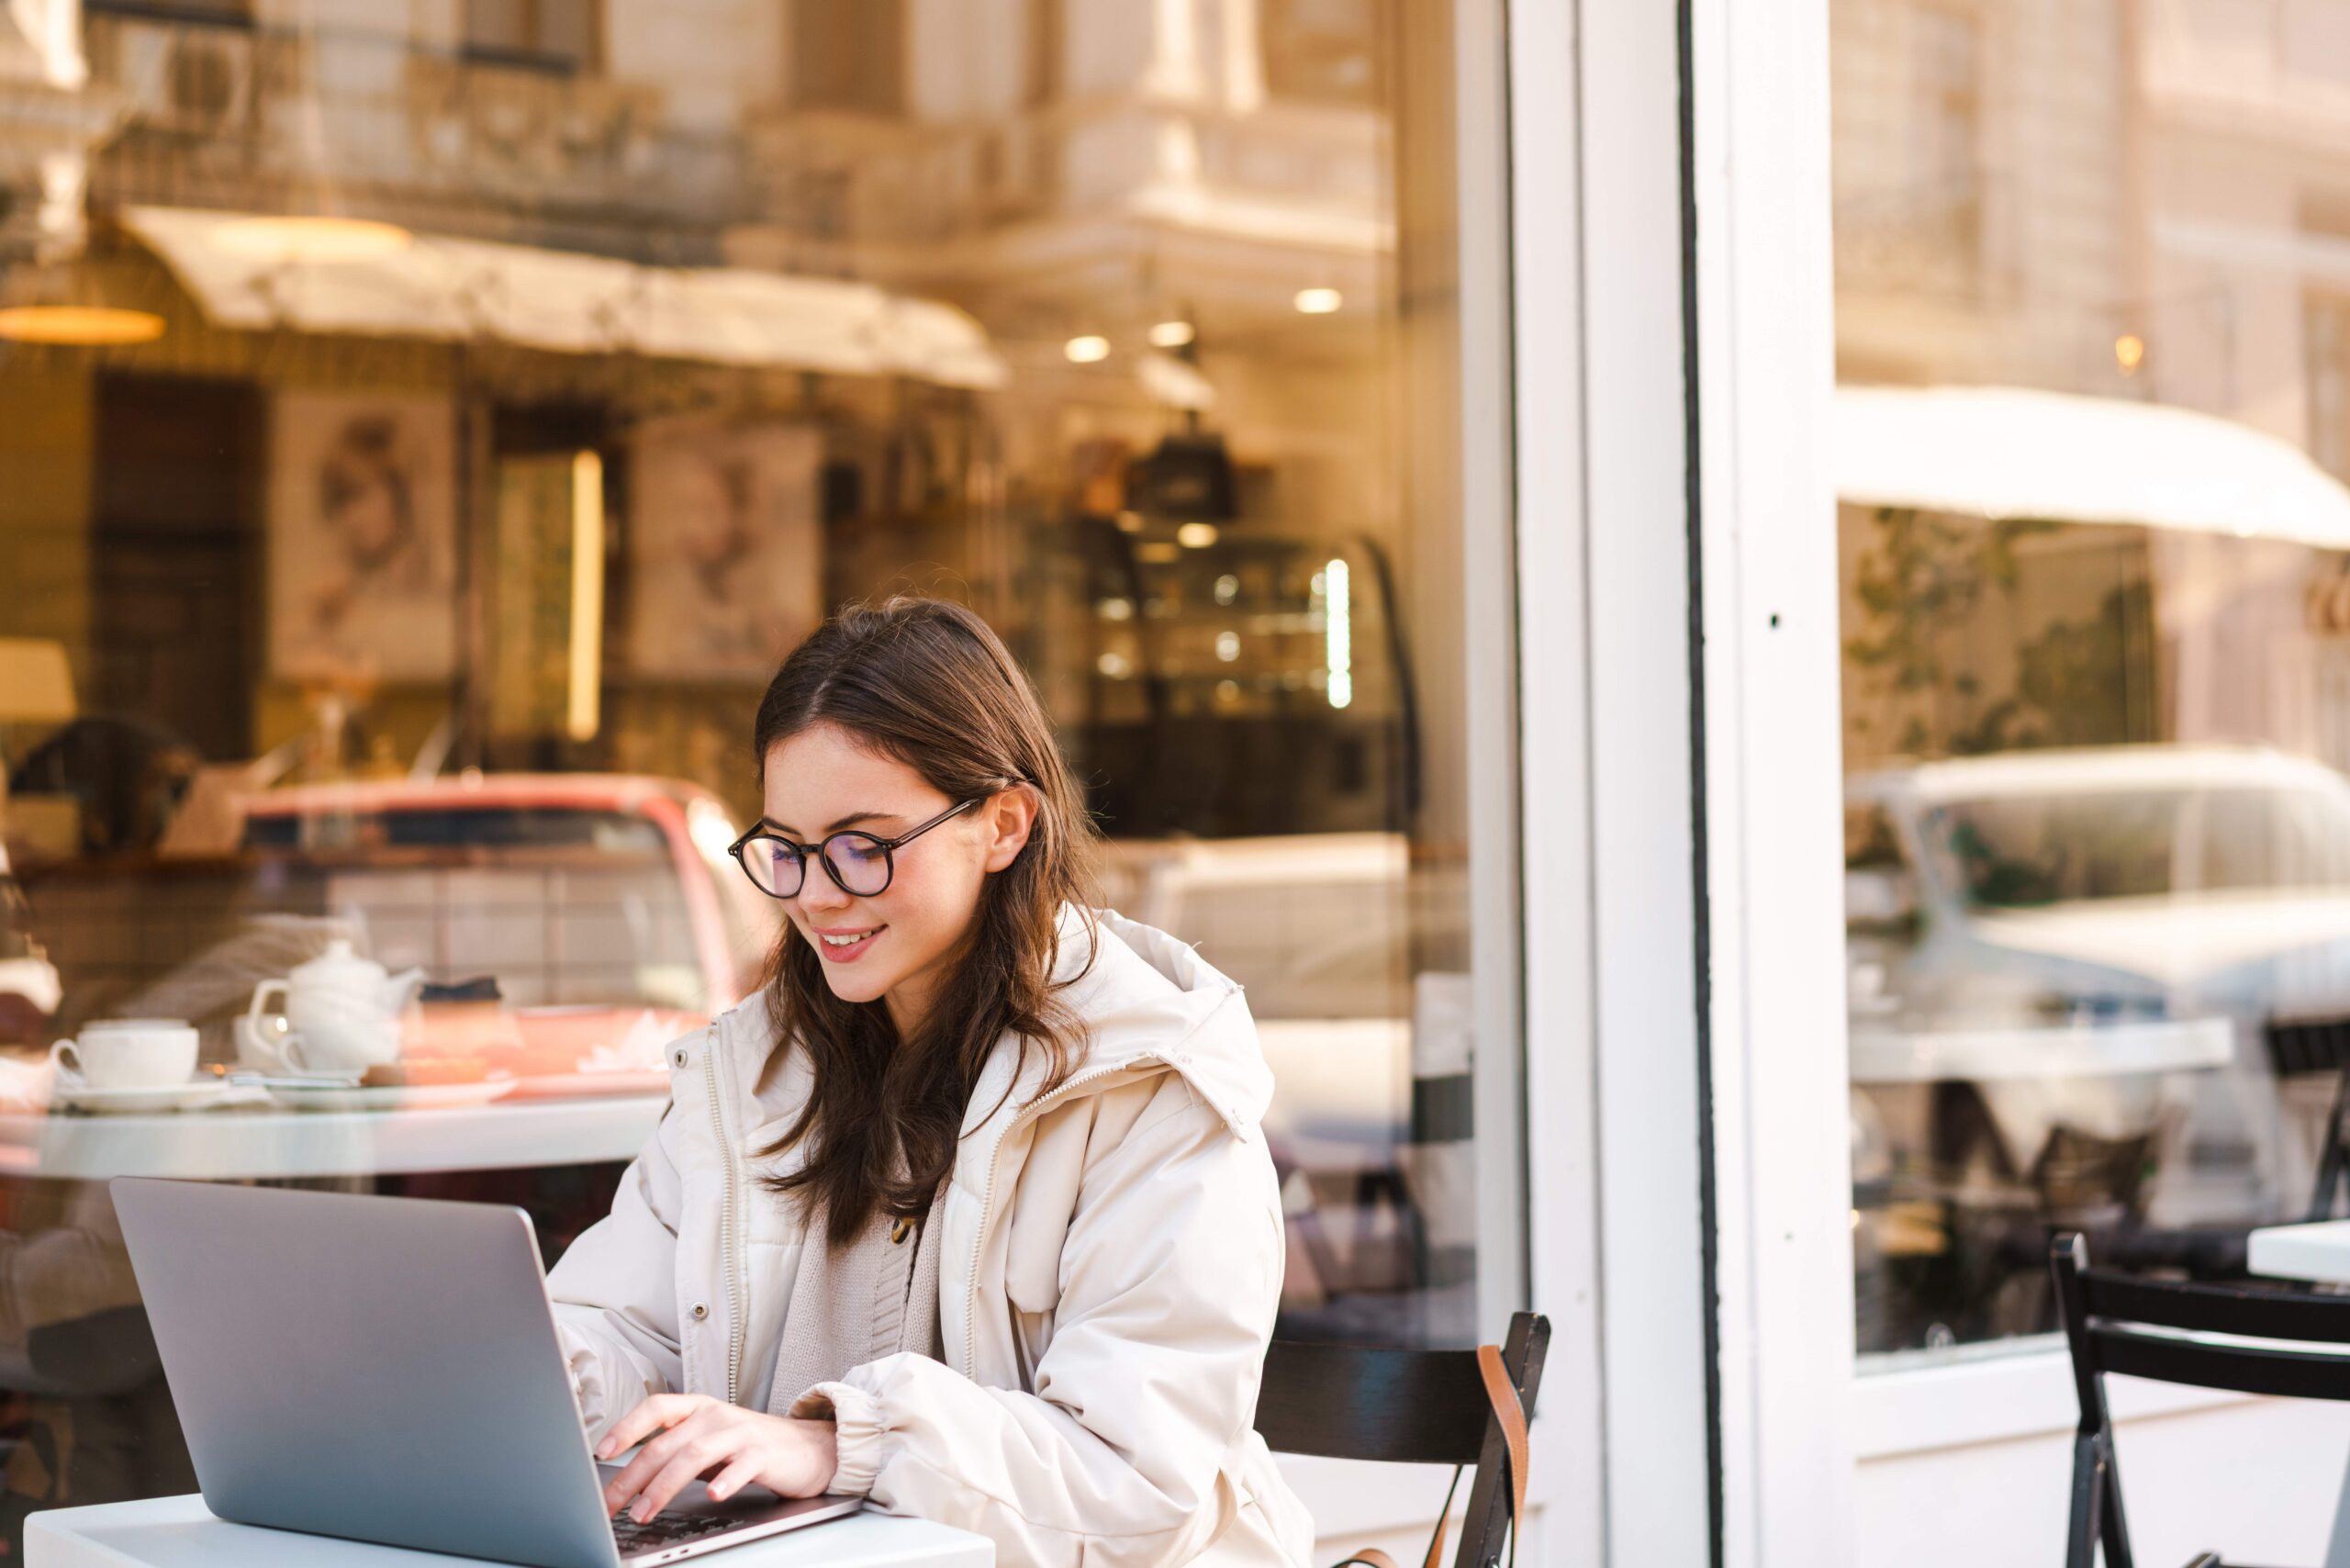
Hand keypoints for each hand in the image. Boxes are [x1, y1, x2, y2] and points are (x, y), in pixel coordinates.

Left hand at [595, 1394, 838, 1521]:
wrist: (810, 1448)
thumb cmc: (751, 1447)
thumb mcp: (710, 1441)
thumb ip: (676, 1451)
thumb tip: (630, 1479)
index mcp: (699, 1409)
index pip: (656, 1408)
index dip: (627, 1427)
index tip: (602, 1452)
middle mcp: (717, 1416)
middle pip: (666, 1443)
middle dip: (632, 1478)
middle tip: (611, 1505)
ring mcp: (741, 1433)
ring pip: (694, 1455)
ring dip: (663, 1487)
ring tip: (644, 1512)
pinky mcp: (765, 1454)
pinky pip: (742, 1466)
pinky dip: (726, 1481)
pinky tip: (714, 1495)